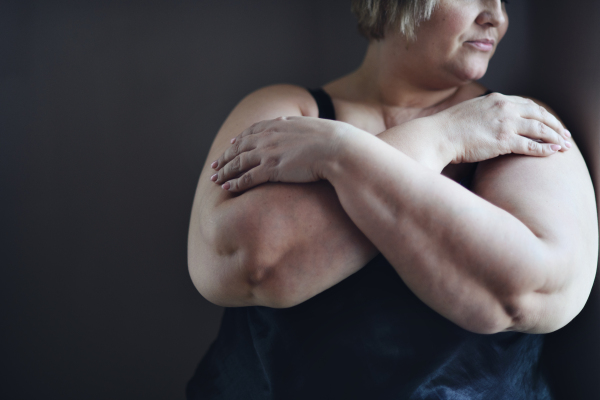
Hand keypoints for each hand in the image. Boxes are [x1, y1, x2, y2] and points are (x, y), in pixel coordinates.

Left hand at [209, 116, 346, 191]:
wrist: (339, 150)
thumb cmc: (335, 141)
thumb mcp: (316, 126)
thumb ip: (302, 127)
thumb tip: (302, 127)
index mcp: (280, 124)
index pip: (252, 131)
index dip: (239, 139)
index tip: (231, 143)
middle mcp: (270, 136)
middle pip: (240, 147)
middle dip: (226, 156)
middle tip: (215, 164)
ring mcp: (269, 152)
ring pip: (239, 163)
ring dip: (225, 171)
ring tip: (215, 178)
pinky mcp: (272, 169)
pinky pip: (247, 178)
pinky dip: (235, 183)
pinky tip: (227, 188)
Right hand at [433, 93, 571, 163]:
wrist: (438, 136)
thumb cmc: (447, 128)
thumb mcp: (469, 112)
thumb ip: (484, 113)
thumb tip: (488, 121)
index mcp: (496, 99)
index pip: (527, 104)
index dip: (541, 114)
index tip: (549, 122)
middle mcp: (504, 108)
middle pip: (539, 114)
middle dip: (555, 125)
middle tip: (565, 134)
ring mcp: (505, 124)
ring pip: (540, 129)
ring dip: (555, 138)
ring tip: (564, 146)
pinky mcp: (503, 141)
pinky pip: (531, 145)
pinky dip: (545, 149)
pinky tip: (553, 153)